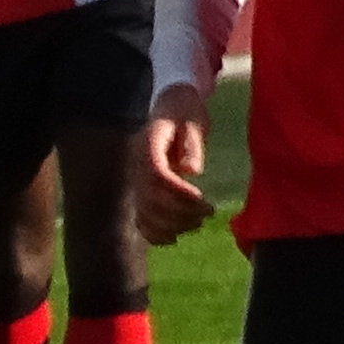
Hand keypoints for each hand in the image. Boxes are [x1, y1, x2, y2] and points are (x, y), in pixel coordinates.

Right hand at [131, 86, 215, 242]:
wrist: (168, 106)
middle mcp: (136, 166)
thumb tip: (192, 169)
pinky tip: (173, 238)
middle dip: (180, 212)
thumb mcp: (193, 120)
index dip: (177, 192)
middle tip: (208, 211)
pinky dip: (155, 233)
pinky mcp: (141, 192)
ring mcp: (136, 181)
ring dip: (172, 225)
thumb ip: (193, 143)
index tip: (201, 198)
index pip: (157, 175)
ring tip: (198, 222)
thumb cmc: (184, 111)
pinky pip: (141, 219)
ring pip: (145, 213)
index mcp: (148, 146)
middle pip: (150, 199)